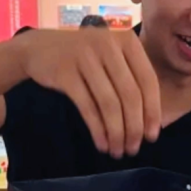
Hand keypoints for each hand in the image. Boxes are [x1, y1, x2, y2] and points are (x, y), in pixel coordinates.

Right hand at [14, 28, 161, 157]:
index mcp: (127, 39)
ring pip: (109, 104)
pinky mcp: (64, 72)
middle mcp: (108, 44)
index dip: (153, 111)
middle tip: (134, 149)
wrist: (38, 47)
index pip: (148, 80)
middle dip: (135, 127)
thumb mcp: (112, 56)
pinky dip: (97, 129)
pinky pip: (88, 107)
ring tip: (118, 151)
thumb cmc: (84, 56)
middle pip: (130, 95)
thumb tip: (153, 120)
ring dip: (117, 133)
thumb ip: (132, 77)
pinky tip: (102, 144)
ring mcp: (85, 56)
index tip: (153, 136)